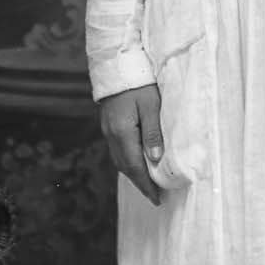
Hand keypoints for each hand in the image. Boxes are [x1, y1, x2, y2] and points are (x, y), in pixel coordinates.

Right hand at [99, 83, 163, 205]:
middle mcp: (112, 135)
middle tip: (155, 197)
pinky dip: (128, 162)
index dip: (146, 185)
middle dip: (140, 183)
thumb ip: (153, 133)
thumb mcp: (151, 106)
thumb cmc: (139, 83)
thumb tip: (155, 159)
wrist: (116, 65)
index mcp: (123, 132)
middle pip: (125, 167)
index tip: (156, 199)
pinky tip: (138, 163)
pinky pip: (118, 151)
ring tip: (149, 184)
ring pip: (120, 160)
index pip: (134, 166)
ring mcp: (108, 131)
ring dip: (134, 174)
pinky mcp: (109, 126)